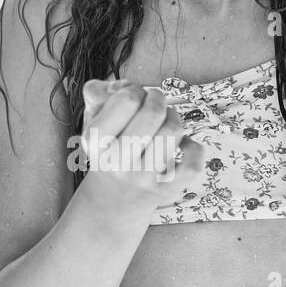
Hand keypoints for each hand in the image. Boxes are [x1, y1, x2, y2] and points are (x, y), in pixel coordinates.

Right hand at [77, 78, 204, 214]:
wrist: (112, 201)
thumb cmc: (107, 150)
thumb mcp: (91, 121)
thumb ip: (97, 92)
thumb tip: (122, 85)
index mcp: (96, 141)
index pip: (127, 100)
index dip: (136, 89)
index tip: (135, 95)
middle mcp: (118, 161)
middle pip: (154, 112)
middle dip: (158, 98)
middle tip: (155, 100)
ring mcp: (144, 178)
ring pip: (174, 130)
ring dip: (173, 117)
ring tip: (166, 120)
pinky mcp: (167, 190)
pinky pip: (193, 159)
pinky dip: (193, 146)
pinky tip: (181, 146)